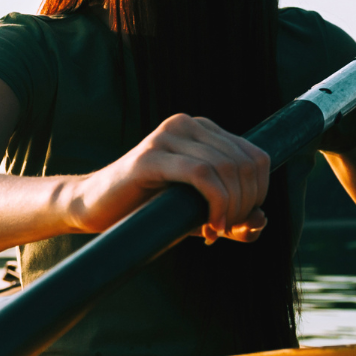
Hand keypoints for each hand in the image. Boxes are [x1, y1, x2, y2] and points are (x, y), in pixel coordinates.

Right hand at [83, 113, 269, 243]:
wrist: (94, 209)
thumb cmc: (146, 210)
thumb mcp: (197, 214)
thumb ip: (232, 218)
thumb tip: (261, 220)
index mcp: (201, 130)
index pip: (256, 156)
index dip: (259, 193)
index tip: (239, 222)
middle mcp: (186, 125)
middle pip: (244, 164)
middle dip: (245, 204)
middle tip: (225, 230)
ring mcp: (167, 136)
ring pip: (226, 168)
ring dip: (231, 208)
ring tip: (214, 231)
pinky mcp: (150, 156)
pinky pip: (201, 174)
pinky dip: (215, 203)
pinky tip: (209, 228)